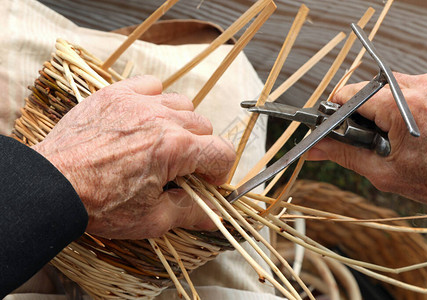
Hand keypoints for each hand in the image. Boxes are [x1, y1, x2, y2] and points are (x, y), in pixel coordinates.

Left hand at [32, 75, 235, 238]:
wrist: (52, 186)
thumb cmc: (99, 204)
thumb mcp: (151, 219)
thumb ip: (189, 213)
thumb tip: (215, 217)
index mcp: (176, 148)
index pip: (222, 152)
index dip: (220, 171)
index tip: (206, 182)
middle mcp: (162, 118)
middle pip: (204, 125)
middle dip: (201, 148)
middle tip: (181, 166)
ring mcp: (138, 102)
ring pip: (181, 102)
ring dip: (181, 122)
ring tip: (163, 140)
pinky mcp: (116, 94)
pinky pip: (150, 85)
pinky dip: (155, 98)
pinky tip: (145, 116)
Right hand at [307, 73, 426, 208]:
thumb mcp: (383, 172)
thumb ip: (344, 155)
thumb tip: (316, 148)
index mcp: (402, 107)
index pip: (353, 93)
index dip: (339, 106)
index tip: (336, 118)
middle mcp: (423, 88)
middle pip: (373, 86)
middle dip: (366, 107)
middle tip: (373, 132)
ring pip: (395, 84)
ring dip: (388, 103)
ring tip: (397, 131)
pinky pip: (417, 86)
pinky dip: (409, 102)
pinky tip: (416, 125)